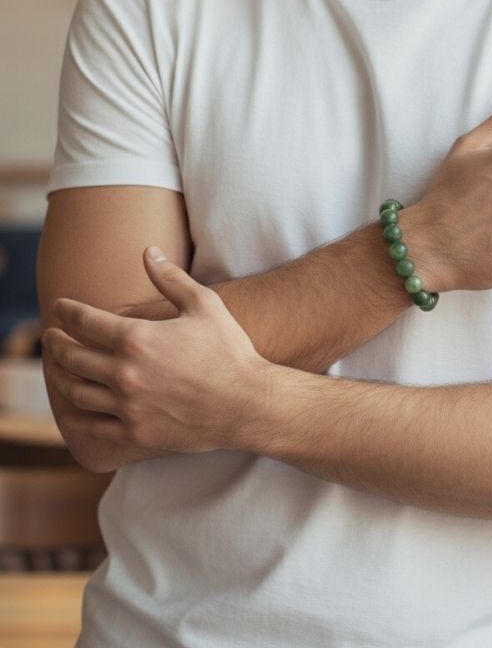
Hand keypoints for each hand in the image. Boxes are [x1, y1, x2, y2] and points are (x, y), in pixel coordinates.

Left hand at [41, 246, 268, 452]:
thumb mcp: (205, 305)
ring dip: (60, 376)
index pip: (84, 321)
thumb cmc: (230, 350)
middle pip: (72, 356)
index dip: (67, 311)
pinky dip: (75, 415)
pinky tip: (74, 407)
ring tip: (59, 368)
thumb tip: (148, 252)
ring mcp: (128, 405)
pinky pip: (92, 426)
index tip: (60, 307)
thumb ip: (171, 278)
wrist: (248, 402)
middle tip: (51, 337)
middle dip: (56, 343)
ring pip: (76, 391)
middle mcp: (125, 372)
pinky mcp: (136, 431)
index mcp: (137, 338)